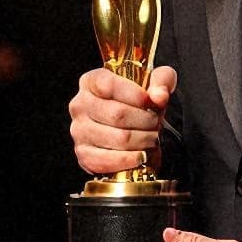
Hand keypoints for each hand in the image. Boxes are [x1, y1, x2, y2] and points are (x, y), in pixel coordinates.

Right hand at [70, 63, 174, 177]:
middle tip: (155, 124)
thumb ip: (162, 80)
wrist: (129, 131)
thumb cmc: (138, 104)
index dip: (135, 95)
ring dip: (142, 140)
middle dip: (145, 121)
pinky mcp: (84, 155)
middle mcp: (80, 105)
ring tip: (151, 138)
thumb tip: (159, 96)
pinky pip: (109, 160)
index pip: (109, 85)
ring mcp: (79, 131)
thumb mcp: (153, 84)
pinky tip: (141, 155)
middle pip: (117, 114)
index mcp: (91, 82)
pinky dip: (131, 160)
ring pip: (119, 138)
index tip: (151, 102)